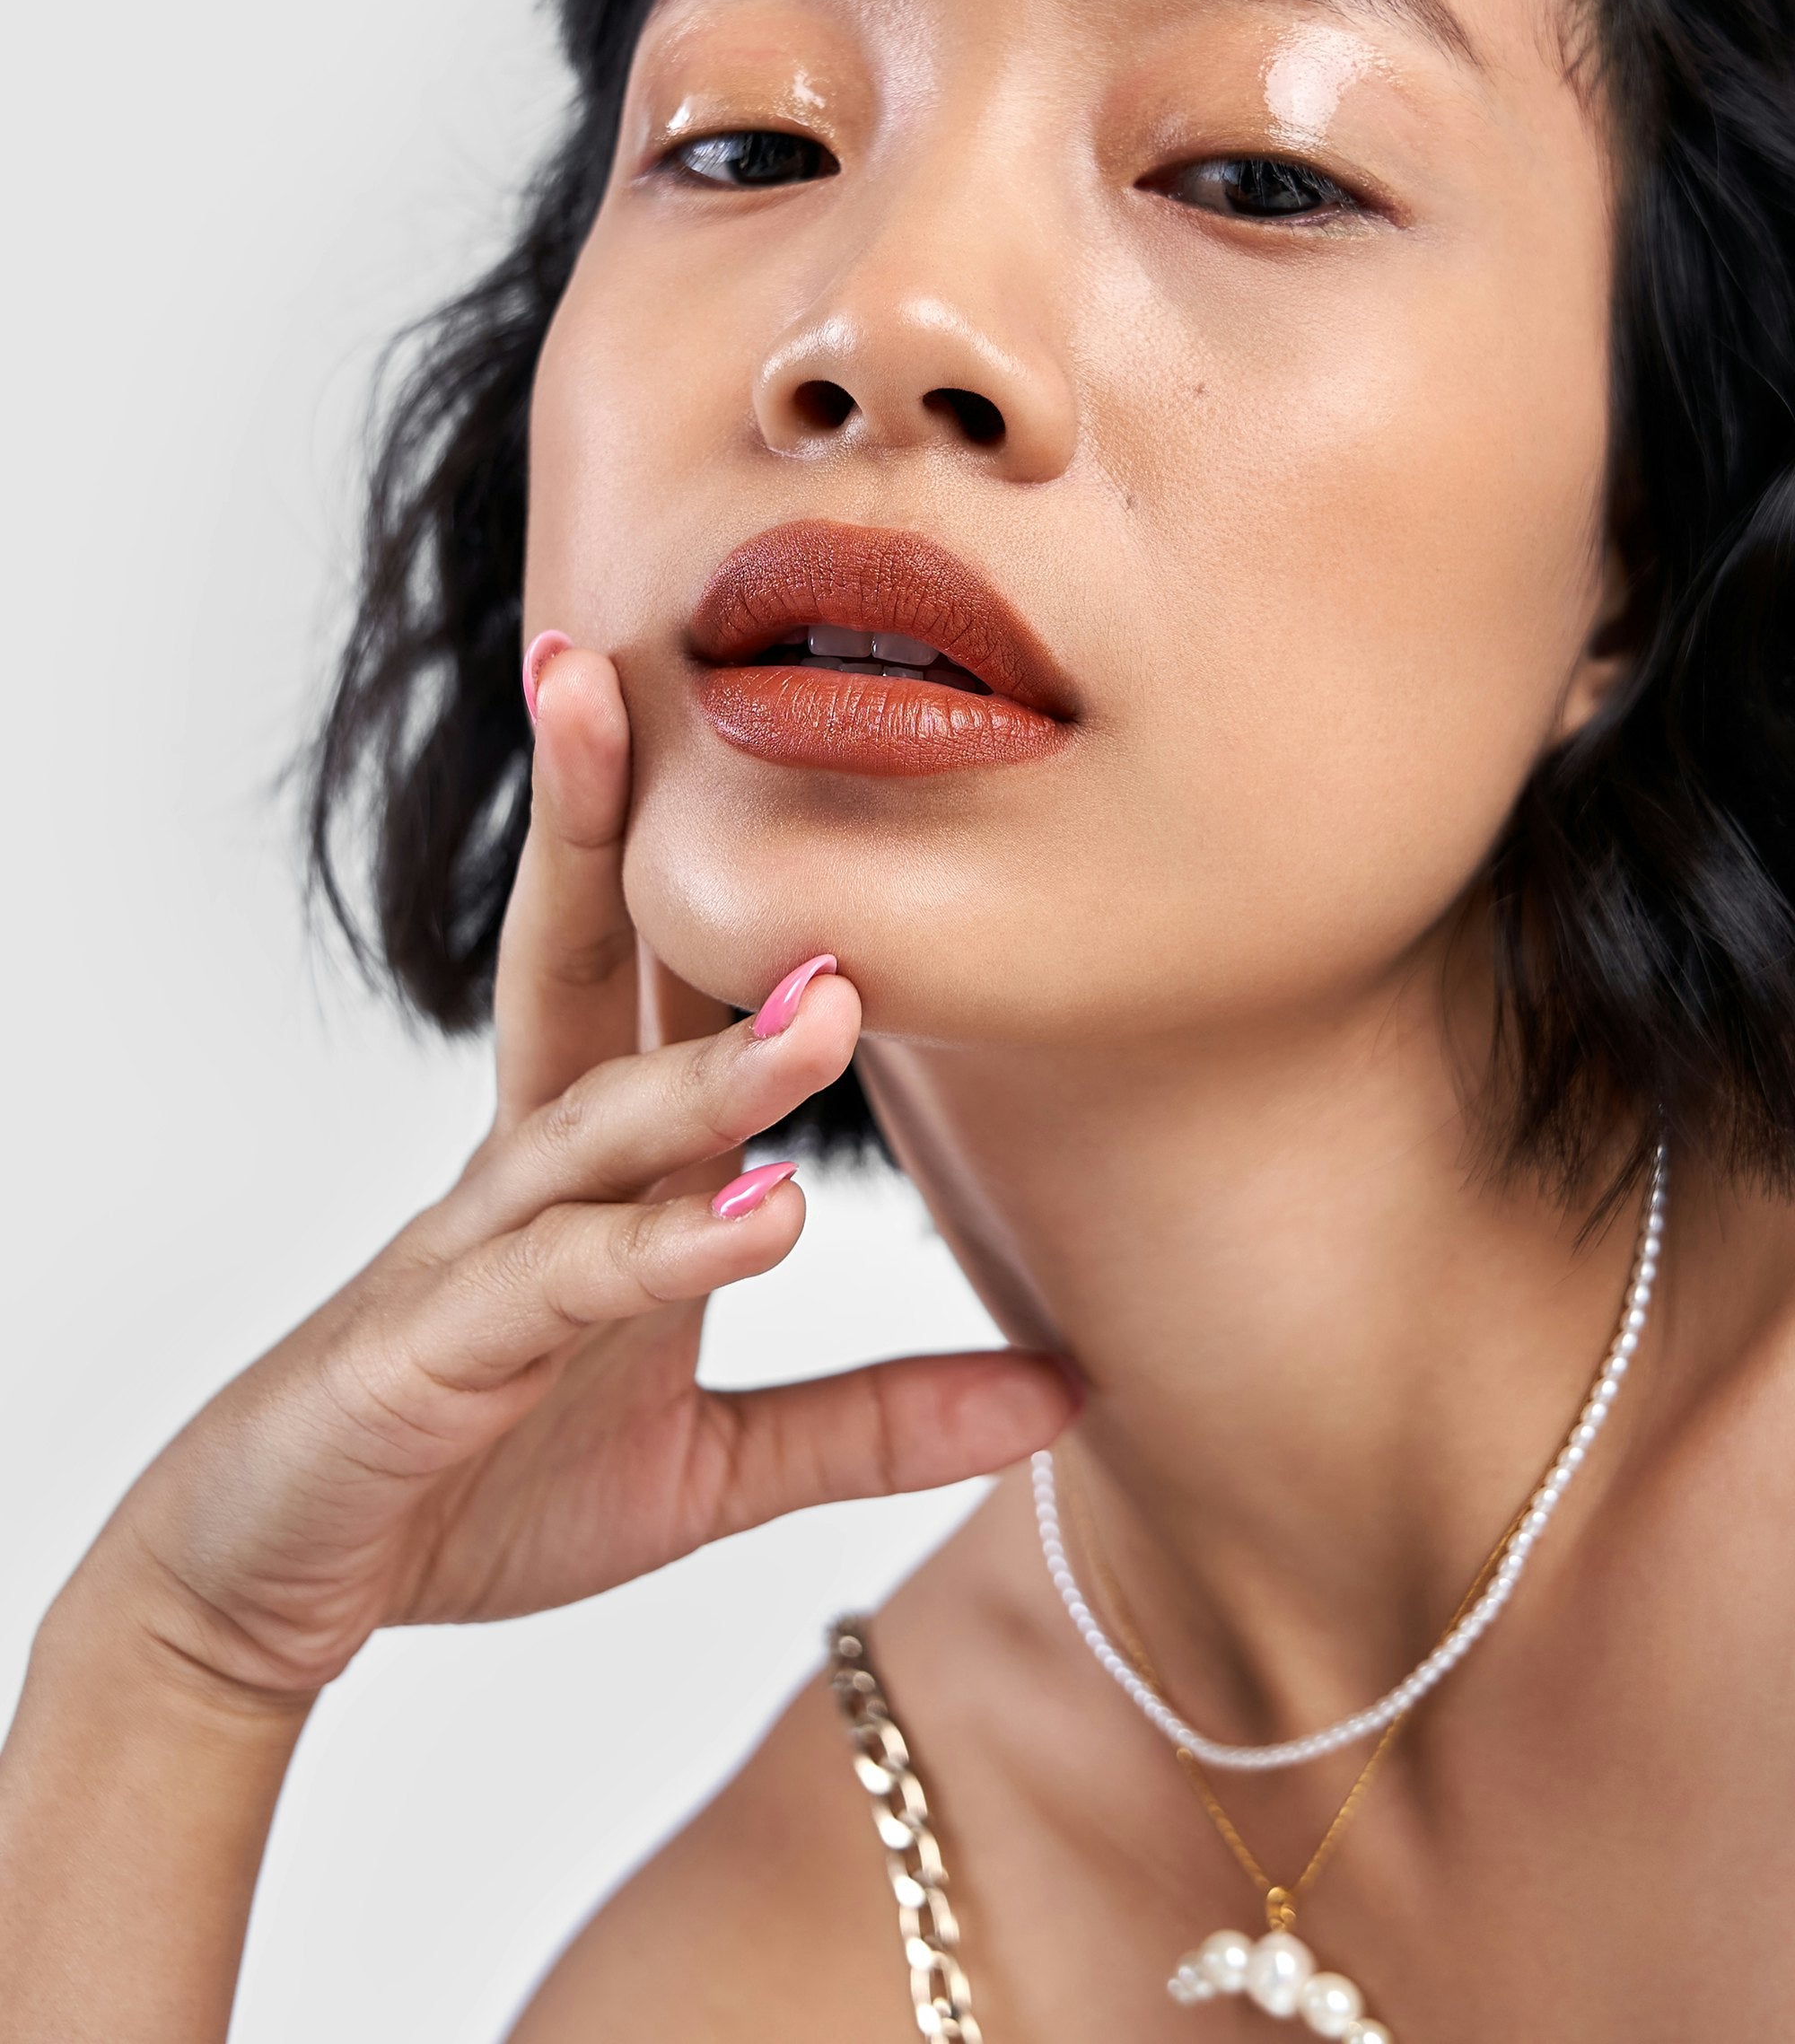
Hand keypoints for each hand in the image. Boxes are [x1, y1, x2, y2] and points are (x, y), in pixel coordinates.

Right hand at [88, 645, 1075, 1703]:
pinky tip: (755, 1216)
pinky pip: (555, 1287)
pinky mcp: (427, 1361)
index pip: (640, 970)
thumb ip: (873, 1416)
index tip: (762, 708)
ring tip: (831, 1002)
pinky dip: (657, 1250)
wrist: (271, 1594)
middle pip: (562, 964)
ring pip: (587, 1123)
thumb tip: (1064, 1390)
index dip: (686, 843)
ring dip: (708, 1063)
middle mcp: (524, 1174)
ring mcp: (469, 1257)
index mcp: (585, 1165)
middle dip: (593, 816)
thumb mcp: (709, 1465)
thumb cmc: (473, 1485)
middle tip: (621, 668)